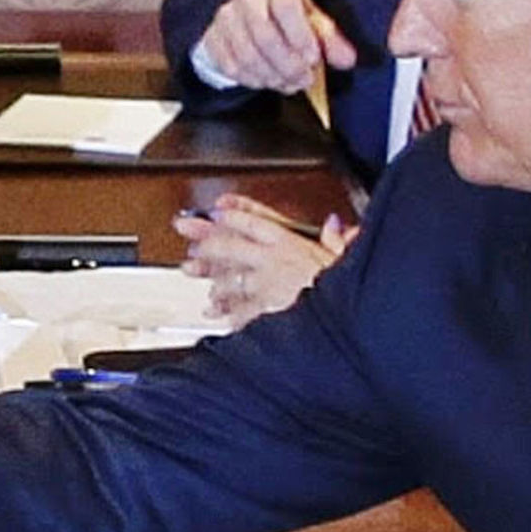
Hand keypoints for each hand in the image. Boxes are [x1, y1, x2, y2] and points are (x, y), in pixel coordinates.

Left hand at [177, 200, 355, 327]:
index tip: (218, 210)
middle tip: (184, 229)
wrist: (342, 321)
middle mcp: (271, 262)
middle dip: (205, 236)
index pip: (255, 222)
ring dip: (208, 273)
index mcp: (290, 244)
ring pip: (227, 275)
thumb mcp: (345, 259)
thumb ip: (336, 241)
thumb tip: (336, 225)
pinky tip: (211, 310)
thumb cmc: (344, 291)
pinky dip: (223, 310)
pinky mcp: (261, 312)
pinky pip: (236, 310)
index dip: (234, 214)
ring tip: (190, 269)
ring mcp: (262, 287)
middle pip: (229, 244)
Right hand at [196, 0, 357, 92]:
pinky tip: (267, 81)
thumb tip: (347, 59)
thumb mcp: (311, 20)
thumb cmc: (286, 19)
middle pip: (265, 35)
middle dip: (288, 65)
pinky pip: (231, 66)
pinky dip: (252, 80)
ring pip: (247, 54)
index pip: (286, 5)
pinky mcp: (213, 38)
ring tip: (288, 84)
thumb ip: (330, 39)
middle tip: (304, 80)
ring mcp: (226, 18)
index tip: (313, 58)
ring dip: (271, 76)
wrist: (245, 15)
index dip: (301, 35)